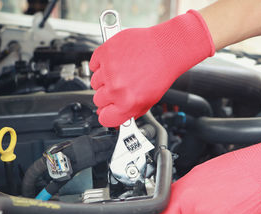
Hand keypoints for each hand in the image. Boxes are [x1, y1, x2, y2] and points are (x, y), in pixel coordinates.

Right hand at [89, 10, 214, 126]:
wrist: (166, 48)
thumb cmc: (161, 73)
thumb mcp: (149, 101)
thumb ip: (129, 112)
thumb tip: (114, 119)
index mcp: (127, 104)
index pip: (104, 119)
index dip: (107, 114)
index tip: (109, 109)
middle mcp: (116, 88)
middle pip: (98, 101)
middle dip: (107, 95)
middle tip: (120, 86)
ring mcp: (108, 70)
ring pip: (95, 83)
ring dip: (104, 79)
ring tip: (121, 72)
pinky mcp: (105, 53)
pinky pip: (94, 65)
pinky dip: (102, 64)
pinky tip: (116, 62)